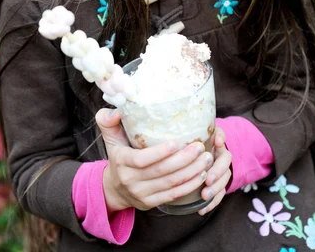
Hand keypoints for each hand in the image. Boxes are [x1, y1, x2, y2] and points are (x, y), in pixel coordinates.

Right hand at [96, 108, 211, 212]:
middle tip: (200, 147)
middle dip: (184, 159)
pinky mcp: (151, 203)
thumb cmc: (117, 156)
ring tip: (207, 159)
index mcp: (122, 161)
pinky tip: (201, 175)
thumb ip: (108, 121)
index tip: (177, 142)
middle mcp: (131, 180)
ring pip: (171, 183)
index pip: (141, 159)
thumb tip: (116, 111)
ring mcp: (142, 193)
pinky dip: (189, 186)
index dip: (160, 152)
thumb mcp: (110, 138)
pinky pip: (173, 195)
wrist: (114, 189)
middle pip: (162, 171)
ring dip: (192, 172)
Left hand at [198, 126, 231, 215]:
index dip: (221, 148)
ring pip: (223, 183)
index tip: (217, 149)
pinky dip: (211, 204)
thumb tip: (219, 138)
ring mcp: (220, 173)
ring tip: (204, 197)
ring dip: (215, 191)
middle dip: (217, 175)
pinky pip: (217, 196)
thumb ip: (208, 132)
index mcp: (218, 147)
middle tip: (208, 181)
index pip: (224, 149)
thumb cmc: (194, 139)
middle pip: (226, 168)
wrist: (195, 149)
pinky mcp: (216, 186)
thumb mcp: (198, 131)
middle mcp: (221, 160)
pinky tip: (202, 209)